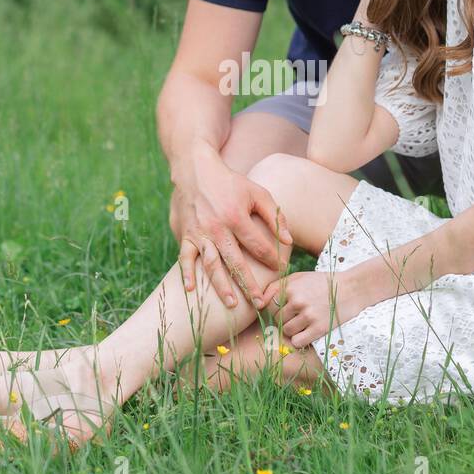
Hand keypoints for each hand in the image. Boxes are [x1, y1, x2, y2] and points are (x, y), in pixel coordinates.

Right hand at [171, 148, 291, 309]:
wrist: (195, 170)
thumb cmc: (230, 183)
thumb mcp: (257, 193)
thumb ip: (275, 216)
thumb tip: (287, 241)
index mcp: (236, 216)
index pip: (257, 245)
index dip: (271, 259)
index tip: (281, 270)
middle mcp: (216, 227)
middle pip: (235, 261)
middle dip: (248, 284)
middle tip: (259, 303)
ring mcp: (199, 233)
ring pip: (211, 264)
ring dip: (221, 286)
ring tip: (232, 304)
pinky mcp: (185, 235)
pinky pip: (185, 258)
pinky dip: (186, 274)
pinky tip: (191, 290)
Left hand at [258, 270, 366, 349]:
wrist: (353, 288)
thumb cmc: (324, 282)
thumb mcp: (300, 277)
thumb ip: (278, 286)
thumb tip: (259, 301)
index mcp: (290, 287)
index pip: (268, 305)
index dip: (272, 310)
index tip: (279, 310)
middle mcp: (297, 301)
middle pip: (276, 319)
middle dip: (283, 320)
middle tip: (295, 317)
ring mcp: (308, 315)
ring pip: (286, 331)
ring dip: (292, 330)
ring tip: (303, 324)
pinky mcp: (319, 328)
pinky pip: (297, 342)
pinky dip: (299, 340)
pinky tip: (307, 333)